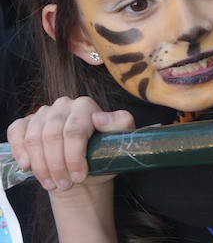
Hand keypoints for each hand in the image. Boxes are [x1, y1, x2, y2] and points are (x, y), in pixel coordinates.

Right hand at [6, 97, 134, 193]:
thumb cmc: (102, 155)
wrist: (81, 170)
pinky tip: (27, 166)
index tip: (78, 177)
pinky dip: (20, 151)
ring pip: (33, 138)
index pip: (74, 131)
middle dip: (57, 165)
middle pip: (52, 136)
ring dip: (41, 166)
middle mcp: (63, 105)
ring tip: (52, 183)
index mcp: (85, 106)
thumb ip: (120, 125)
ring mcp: (42, 113)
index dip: (74, 157)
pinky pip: (16, 132)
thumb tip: (99, 117)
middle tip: (65, 184)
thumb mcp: (119, 143)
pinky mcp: (25, 123)